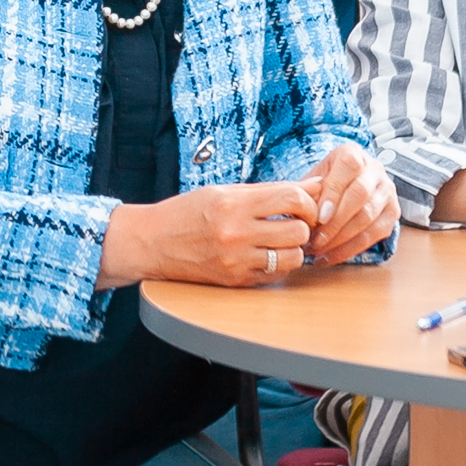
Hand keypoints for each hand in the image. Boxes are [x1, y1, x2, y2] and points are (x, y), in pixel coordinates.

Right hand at [97, 181, 316, 289]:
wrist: (151, 243)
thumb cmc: (187, 212)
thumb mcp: (223, 192)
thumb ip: (269, 190)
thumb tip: (314, 184)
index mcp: (232, 204)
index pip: (291, 198)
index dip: (306, 201)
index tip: (302, 204)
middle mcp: (235, 233)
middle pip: (298, 230)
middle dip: (302, 226)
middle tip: (293, 223)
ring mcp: (236, 260)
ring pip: (293, 257)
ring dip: (293, 248)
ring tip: (279, 241)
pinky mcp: (235, 280)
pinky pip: (275, 275)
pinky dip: (277, 265)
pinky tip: (265, 254)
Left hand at [298, 144, 399, 263]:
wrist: (347, 183)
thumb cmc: (324, 182)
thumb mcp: (313, 179)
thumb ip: (306, 192)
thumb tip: (297, 212)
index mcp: (353, 153)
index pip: (348, 168)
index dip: (333, 193)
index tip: (318, 217)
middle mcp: (375, 169)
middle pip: (360, 195)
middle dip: (336, 222)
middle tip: (315, 241)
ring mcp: (387, 191)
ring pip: (369, 217)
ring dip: (342, 239)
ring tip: (319, 252)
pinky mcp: (393, 212)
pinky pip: (376, 234)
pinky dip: (351, 249)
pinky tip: (331, 257)